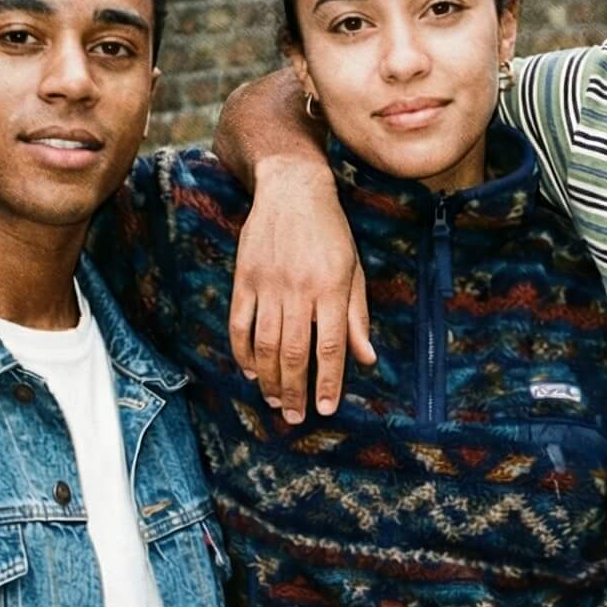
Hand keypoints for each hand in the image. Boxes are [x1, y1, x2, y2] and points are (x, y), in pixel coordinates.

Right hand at [228, 155, 373, 422]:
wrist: (292, 189)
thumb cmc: (330, 232)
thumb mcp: (353, 270)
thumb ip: (356, 317)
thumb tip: (366, 359)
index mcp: (331, 288)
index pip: (331, 346)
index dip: (329, 382)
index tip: (326, 409)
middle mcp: (299, 289)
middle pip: (295, 352)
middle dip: (294, 391)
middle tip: (294, 417)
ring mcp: (268, 284)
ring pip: (266, 344)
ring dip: (269, 378)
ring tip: (274, 401)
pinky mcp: (245, 278)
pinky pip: (240, 324)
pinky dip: (243, 352)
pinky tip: (251, 371)